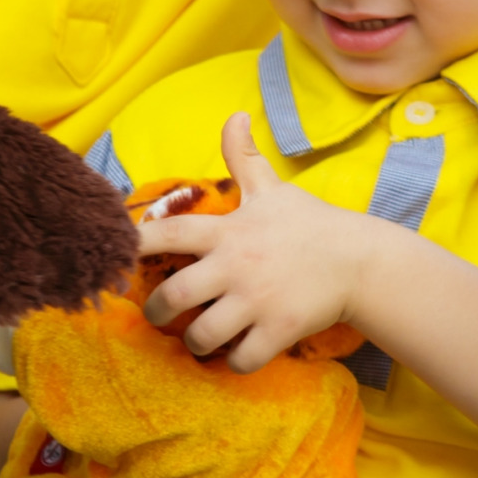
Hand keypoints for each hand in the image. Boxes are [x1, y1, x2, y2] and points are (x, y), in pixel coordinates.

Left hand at [137, 113, 385, 373]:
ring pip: (201, 337)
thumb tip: (235, 114)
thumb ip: (243, 156)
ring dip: (195, 342)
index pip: (169, 233)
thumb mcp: (271, 188)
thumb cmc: (309, 224)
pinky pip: (239, 361)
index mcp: (229, 232)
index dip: (136, 244)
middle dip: (156, 311)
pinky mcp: (279, 331)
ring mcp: (257, 302)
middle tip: (158, 313)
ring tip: (200, 337)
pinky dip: (233, 363)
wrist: (359, 261)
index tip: (118, 255)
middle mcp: (237, 267)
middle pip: (173, 297)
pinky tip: (237, 351)